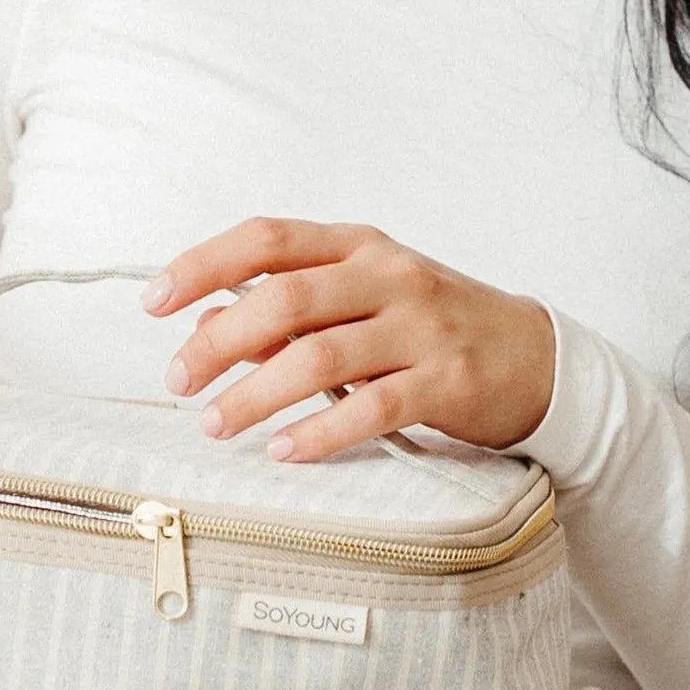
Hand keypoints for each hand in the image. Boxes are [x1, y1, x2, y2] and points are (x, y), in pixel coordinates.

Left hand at [146, 220, 555, 462]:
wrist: (536, 358)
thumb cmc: (434, 328)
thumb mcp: (365, 300)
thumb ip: (293, 310)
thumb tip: (205, 327)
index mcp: (359, 246)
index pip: (268, 239)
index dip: (203, 264)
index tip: (154, 301)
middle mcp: (389, 276)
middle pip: (286, 297)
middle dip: (220, 340)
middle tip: (180, 379)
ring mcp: (421, 328)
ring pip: (320, 354)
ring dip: (256, 393)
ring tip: (216, 424)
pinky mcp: (447, 380)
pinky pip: (372, 406)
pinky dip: (319, 431)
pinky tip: (284, 450)